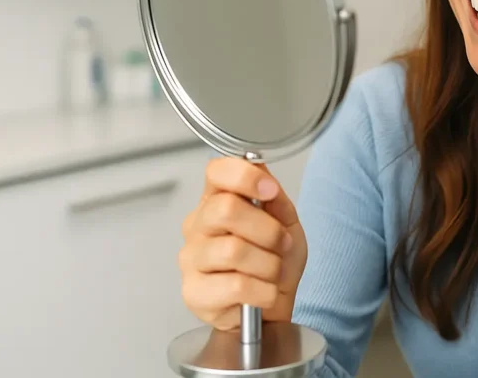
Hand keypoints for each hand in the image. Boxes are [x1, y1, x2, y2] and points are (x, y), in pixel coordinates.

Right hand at [179, 157, 306, 329]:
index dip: (245, 177)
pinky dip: (264, 291)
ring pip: (233, 250)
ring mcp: (191, 260)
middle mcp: (197, 226)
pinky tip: (263, 292)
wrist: (275, 306)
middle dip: (267, 229)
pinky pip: (236, 285)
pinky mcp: (194, 293)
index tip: (270, 191)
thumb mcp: (286, 223)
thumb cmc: (276, 261)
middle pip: (226, 209)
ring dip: (269, 264)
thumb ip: (275, 198)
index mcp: (217, 200)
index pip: (217, 171)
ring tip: (272, 272)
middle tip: (281, 243)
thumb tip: (264, 178)